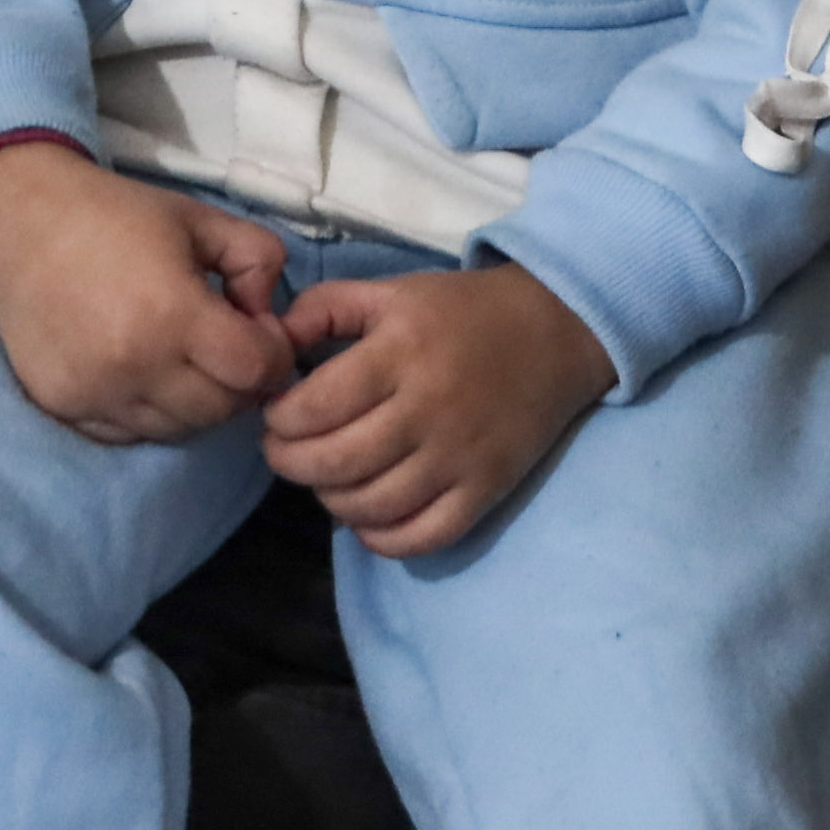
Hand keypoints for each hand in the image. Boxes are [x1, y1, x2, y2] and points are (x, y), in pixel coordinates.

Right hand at [0, 145, 302, 443]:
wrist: (19, 225)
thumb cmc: (115, 215)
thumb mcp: (202, 219)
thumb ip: (259, 260)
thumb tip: (268, 317)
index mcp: (173, 314)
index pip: (255, 371)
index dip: (273, 352)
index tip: (258, 328)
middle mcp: (134, 367)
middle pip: (221, 409)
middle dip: (239, 381)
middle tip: (227, 345)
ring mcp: (95, 394)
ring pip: (178, 429)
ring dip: (196, 400)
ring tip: (183, 355)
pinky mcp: (64, 408)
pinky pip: (131, 434)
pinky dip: (151, 411)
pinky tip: (145, 370)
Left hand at [259, 258, 611, 557]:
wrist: (556, 331)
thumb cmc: (462, 311)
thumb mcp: (393, 291)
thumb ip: (325, 308)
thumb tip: (273, 344)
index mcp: (401, 351)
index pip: (317, 406)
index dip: (280, 419)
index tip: (275, 414)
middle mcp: (428, 408)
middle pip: (336, 463)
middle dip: (291, 463)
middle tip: (285, 451)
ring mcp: (459, 456)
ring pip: (372, 506)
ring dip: (330, 499)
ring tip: (326, 478)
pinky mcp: (485, 489)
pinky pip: (423, 536)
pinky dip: (383, 538)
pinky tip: (367, 518)